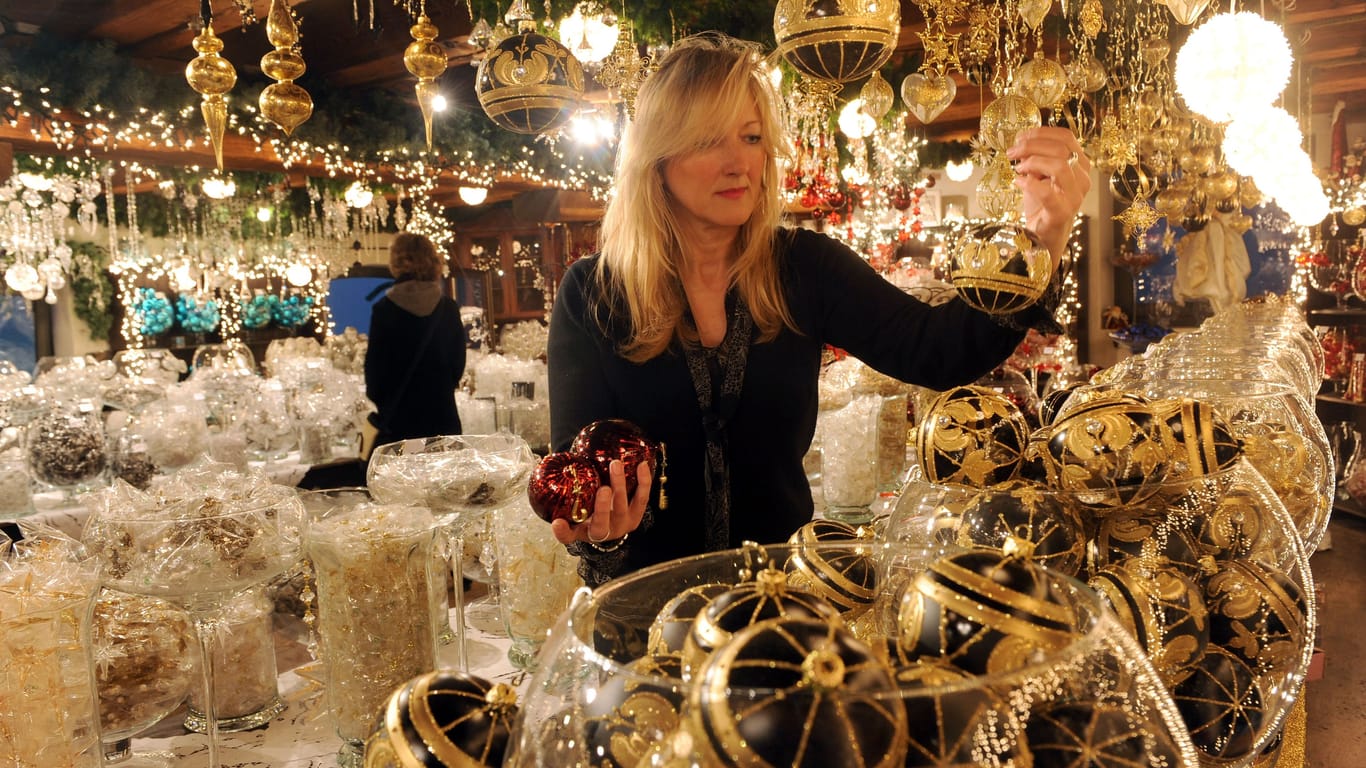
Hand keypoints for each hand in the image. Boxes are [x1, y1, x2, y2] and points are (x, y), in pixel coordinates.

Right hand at [550, 459, 651, 546]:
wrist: (612, 526)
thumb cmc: (590, 523)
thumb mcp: (576, 527)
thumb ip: (564, 526)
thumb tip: (555, 522)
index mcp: (592, 534)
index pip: (575, 535)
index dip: (566, 531)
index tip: (558, 522)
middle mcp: (611, 530)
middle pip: (606, 519)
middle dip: (603, 505)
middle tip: (602, 488)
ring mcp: (626, 521)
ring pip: (626, 505)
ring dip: (621, 485)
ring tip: (615, 465)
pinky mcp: (638, 512)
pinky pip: (642, 497)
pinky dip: (643, 481)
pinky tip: (642, 465)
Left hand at [1006, 126, 1091, 267]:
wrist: (1043, 236)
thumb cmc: (1042, 204)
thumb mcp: (1039, 175)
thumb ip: (1036, 158)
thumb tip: (1021, 143)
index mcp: (1079, 165)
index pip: (1066, 137)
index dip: (1041, 132)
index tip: (1021, 137)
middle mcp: (1082, 178)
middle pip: (1061, 148)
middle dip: (1032, 145)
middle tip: (1012, 152)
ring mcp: (1075, 196)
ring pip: (1059, 166)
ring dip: (1032, 162)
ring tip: (1017, 168)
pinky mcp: (1062, 212)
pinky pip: (1048, 192)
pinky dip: (1029, 183)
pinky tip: (1018, 182)